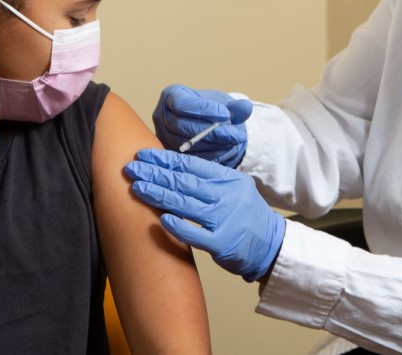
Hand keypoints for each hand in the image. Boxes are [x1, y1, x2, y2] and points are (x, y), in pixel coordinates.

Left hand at [126, 149, 284, 281]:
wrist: (270, 245)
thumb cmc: (244, 215)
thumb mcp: (233, 188)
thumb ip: (208, 179)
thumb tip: (171, 167)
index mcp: (229, 179)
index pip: (191, 165)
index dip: (165, 160)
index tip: (144, 155)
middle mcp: (228, 196)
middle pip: (185, 182)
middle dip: (155, 174)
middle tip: (131, 168)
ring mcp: (225, 219)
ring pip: (186, 203)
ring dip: (158, 195)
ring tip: (137, 188)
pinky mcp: (223, 243)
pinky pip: (196, 233)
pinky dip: (178, 226)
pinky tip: (160, 218)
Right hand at [152, 85, 249, 167]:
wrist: (211, 126)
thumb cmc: (214, 111)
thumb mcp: (225, 104)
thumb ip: (235, 107)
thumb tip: (245, 108)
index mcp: (171, 96)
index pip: (182, 103)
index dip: (203, 109)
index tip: (226, 114)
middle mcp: (163, 117)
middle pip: (182, 125)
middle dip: (210, 130)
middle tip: (234, 133)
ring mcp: (165, 137)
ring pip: (186, 143)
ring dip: (213, 143)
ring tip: (234, 140)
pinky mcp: (172, 153)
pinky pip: (190, 157)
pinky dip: (210, 154)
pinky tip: (226, 150)